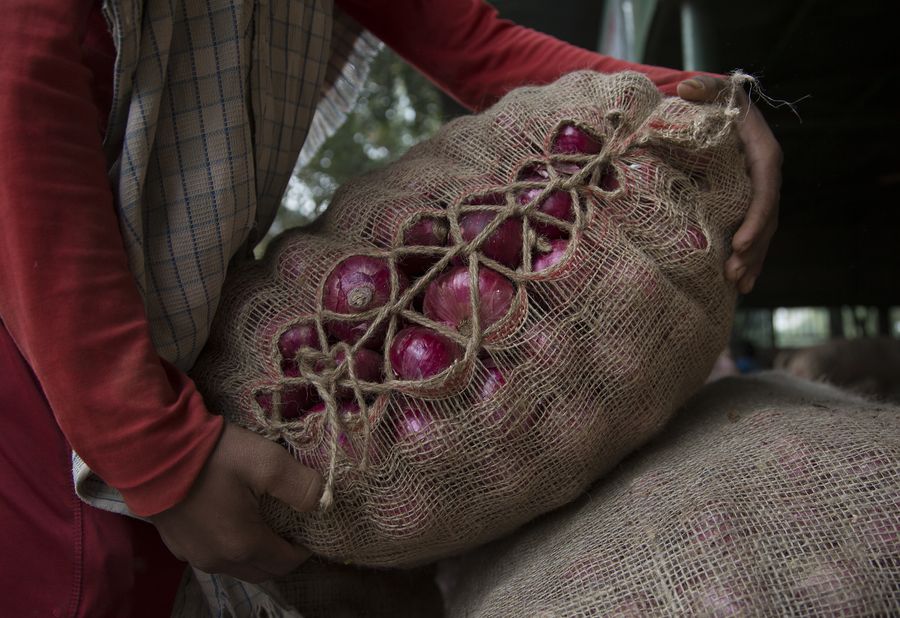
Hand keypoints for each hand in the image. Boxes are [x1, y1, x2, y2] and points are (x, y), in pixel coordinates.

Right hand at [149, 423, 321, 582]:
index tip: (310, 529)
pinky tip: (232, 521)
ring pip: (236, 567)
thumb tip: (320, 501)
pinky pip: (212, 556)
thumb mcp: (267, 461)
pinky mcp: (175, 544)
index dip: (304, 549)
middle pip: (262, 571)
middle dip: (281, 556)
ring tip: (264, 524)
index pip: (286, 563)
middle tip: (291, 528)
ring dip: (255, 554)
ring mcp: (192, 555)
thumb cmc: (212, 456)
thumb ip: (301, 485)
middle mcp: (217, 560)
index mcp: (243, 545)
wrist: (151, 449)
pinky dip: (229, 547)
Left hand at [677, 74, 781, 293]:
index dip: (755, 218)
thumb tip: (686, 87)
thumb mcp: (712, 90)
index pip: (764, 189)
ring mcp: (757, 193)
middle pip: (766, 218)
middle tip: (734, 273)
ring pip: (762, 232)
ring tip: (738, 286)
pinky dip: (748, 259)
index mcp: (762, 153)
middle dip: (752, 249)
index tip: (739, 243)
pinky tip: (739, 285)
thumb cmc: (715, 102)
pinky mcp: (746, 204)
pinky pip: (751, 234)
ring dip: (752, 261)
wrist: (718, 112)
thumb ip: (704, 88)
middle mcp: (765, 176)